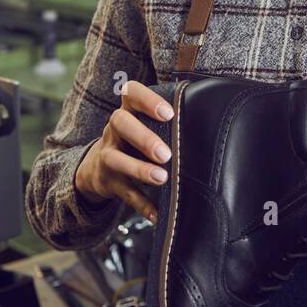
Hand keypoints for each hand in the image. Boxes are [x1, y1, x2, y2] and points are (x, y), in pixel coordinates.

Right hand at [74, 80, 173, 223]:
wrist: (95, 168)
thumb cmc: (133, 140)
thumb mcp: (141, 124)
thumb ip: (165, 119)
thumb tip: (210, 115)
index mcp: (128, 112)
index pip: (130, 93)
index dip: (147, 99)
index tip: (168, 112)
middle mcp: (114, 131)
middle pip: (120, 123)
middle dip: (143, 137)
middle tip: (166, 153)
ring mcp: (108, 156)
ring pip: (116, 159)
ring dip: (139, 169)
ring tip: (161, 178)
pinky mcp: (109, 182)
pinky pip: (125, 194)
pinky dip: (141, 204)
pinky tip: (157, 214)